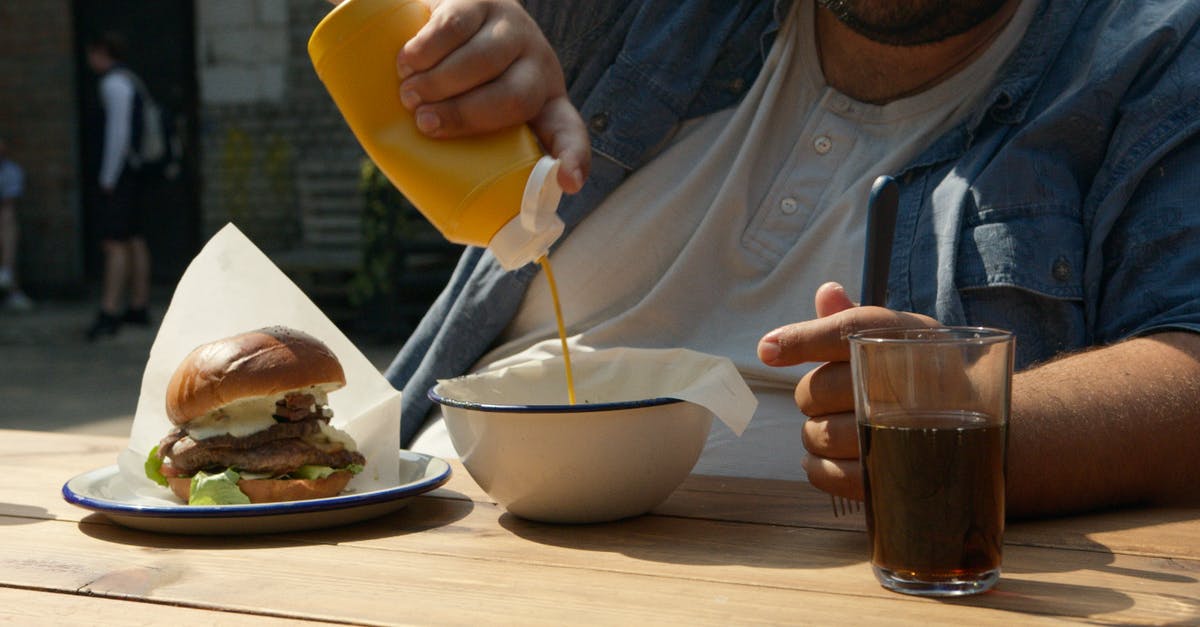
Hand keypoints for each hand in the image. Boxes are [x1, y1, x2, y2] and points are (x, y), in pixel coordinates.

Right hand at [396, 0, 589, 192]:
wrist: (454, 10)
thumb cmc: (463, 79)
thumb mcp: (481, 108)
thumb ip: (473, 139)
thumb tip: (434, 183)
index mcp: (545, 101)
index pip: (569, 132)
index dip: (572, 158)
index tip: (568, 183)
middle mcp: (537, 63)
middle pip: (513, 97)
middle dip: (464, 115)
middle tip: (425, 123)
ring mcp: (513, 28)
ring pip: (482, 60)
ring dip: (439, 82)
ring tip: (409, 95)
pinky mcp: (481, 0)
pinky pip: (455, 26)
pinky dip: (426, 49)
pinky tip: (408, 62)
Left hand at [756, 282, 938, 499]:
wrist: (983, 423)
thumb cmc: (926, 372)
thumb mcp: (900, 336)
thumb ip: (855, 319)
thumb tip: (827, 292)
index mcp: (901, 340)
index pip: (845, 332)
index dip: (801, 340)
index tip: (767, 351)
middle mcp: (901, 384)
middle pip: (816, 390)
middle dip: (811, 396)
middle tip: (834, 397)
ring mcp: (898, 435)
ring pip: (817, 434)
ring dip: (815, 433)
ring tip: (841, 426)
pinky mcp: (891, 476)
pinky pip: (828, 473)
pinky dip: (818, 466)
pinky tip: (829, 457)